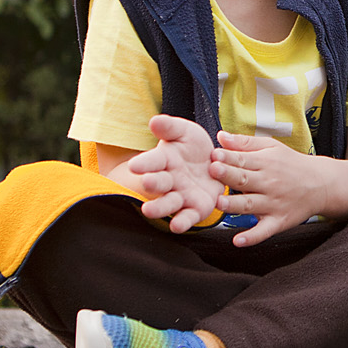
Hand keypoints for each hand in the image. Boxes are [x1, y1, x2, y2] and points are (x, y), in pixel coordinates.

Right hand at [122, 115, 223, 231]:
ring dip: (160, 207)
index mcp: (163, 160)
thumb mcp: (183, 132)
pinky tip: (177, 227)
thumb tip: (154, 120)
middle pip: (158, 183)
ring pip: (169, 203)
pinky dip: (182, 222)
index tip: (134, 165)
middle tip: (147, 182)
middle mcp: (169, 180)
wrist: (213, 163)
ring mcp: (181, 196)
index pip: (151, 161)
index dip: (144, 163)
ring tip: (149, 211)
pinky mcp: (197, 208)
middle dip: (152, 183)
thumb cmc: (191, 147)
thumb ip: (170, 127)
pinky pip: (188, 216)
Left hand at [206, 131, 335, 245]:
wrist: (322, 184)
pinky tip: (238, 241)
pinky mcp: (278, 221)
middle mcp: (269, 184)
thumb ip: (245, 142)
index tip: (214, 154)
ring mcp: (273, 204)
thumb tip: (220, 137)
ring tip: (219, 203)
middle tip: (213, 171)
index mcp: (266, 163)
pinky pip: (264, 231)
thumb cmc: (291, 164)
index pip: (243, 160)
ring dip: (235, 205)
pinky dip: (252, 237)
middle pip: (245, 180)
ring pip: (251, 205)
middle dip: (229, 175)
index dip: (227, 157)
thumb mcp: (272, 147)